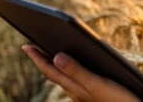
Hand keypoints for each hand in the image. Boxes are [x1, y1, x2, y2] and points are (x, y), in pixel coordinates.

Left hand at [23, 45, 140, 101]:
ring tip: (47, 53)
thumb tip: (55, 56)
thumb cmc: (118, 100)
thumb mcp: (96, 84)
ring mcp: (84, 94)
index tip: (25, 45)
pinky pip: (75, 79)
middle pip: (54, 72)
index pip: (49, 70)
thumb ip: (76, 71)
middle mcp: (76, 90)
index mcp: (74, 86)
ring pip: (64, 77)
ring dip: (54, 64)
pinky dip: (69, 69)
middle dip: (42, 59)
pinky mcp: (93, 94)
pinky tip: (73, 65)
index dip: (36, 57)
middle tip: (30, 46)